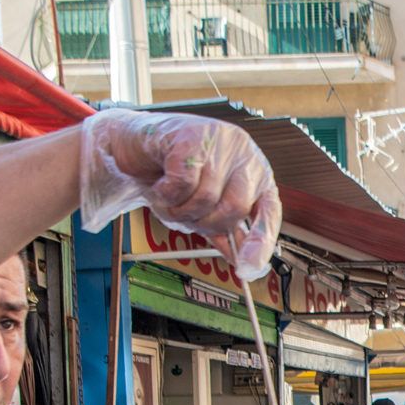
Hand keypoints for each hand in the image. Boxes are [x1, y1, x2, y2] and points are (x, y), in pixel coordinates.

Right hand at [78, 111, 282, 278]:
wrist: (135, 144)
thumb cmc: (172, 171)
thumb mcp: (204, 205)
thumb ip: (225, 231)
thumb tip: (245, 264)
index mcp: (254, 171)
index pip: (269, 211)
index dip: (261, 242)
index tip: (249, 269)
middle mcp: (243, 152)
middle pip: (235, 207)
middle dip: (206, 223)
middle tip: (186, 215)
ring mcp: (219, 140)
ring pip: (206, 197)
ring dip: (180, 209)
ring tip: (170, 197)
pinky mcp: (191, 135)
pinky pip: (183, 183)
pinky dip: (166, 194)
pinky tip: (161, 184)